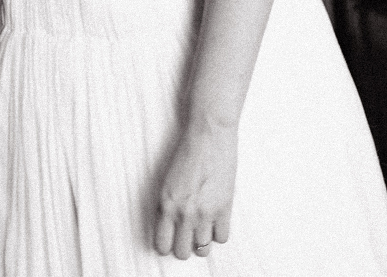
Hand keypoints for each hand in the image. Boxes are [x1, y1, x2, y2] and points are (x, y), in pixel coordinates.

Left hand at [154, 120, 236, 260]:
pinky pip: (222, 238)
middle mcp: (183, 212)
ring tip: (204, 227)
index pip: (162, 245)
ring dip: (203, 241)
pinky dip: (219, 232)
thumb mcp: (168, 180)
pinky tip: (217, 219)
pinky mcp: (224, 208)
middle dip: (185, 246)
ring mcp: (204, 212)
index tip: (172, 240)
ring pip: (203, 249)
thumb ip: (169, 204)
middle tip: (189, 235)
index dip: (167, 245)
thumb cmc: (188, 151)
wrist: (209, 134)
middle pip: (182, 252)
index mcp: (165, 204)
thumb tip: (172, 226)